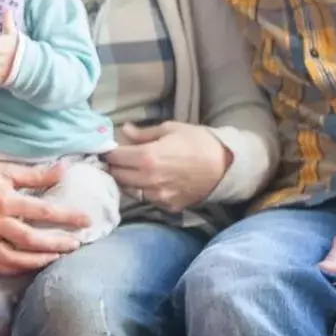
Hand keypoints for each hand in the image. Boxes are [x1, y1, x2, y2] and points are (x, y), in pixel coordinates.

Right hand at [0, 159, 88, 274]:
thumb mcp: (4, 169)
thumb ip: (34, 174)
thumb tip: (63, 170)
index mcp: (4, 200)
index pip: (43, 211)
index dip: (67, 216)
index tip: (86, 220)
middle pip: (31, 239)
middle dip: (56, 243)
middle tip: (76, 244)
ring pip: (13, 257)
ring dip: (37, 260)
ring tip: (56, 258)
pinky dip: (13, 268)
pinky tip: (28, 266)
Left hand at [105, 122, 231, 211]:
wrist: (226, 165)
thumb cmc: (199, 142)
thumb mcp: (171, 129)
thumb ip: (143, 133)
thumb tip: (124, 130)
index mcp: (146, 157)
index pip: (114, 158)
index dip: (109, 153)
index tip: (109, 149)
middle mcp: (148, 179)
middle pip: (117, 176)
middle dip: (115, 167)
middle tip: (118, 160)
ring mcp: (158, 196)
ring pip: (129, 190)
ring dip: (126, 181)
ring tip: (131, 171)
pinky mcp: (168, 206)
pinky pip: (146, 199)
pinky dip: (143, 191)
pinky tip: (148, 182)